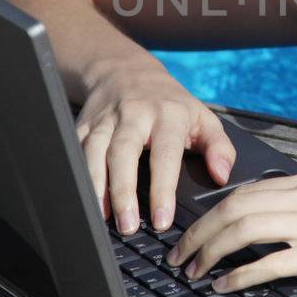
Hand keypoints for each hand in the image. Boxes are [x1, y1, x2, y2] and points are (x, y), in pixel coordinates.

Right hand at [75, 61, 236, 233]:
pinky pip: (75, 150)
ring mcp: (105, 119)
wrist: (127, 70)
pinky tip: (84, 199)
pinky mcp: (83, 125)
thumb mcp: (203, 118)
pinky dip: (77, 175)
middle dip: (123, 191)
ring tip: (102, 218)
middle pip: (123, 152)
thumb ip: (219, 147)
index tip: (162, 220)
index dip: (163, 189)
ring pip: (94, 152)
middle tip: (128, 226)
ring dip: (96, 186)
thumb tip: (221, 176)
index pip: (165, 154)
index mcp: (167, 114)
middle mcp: (134, 114)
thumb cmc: (170, 103)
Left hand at [167, 169, 296, 291]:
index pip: (248, 189)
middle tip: (181, 254)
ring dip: (211, 251)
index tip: (198, 230)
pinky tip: (226, 284)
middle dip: (200, 231)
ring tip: (195, 271)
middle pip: (236, 206)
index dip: (215, 212)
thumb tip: (283, 227)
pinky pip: (269, 261)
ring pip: (244, 228)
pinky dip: (240, 273)